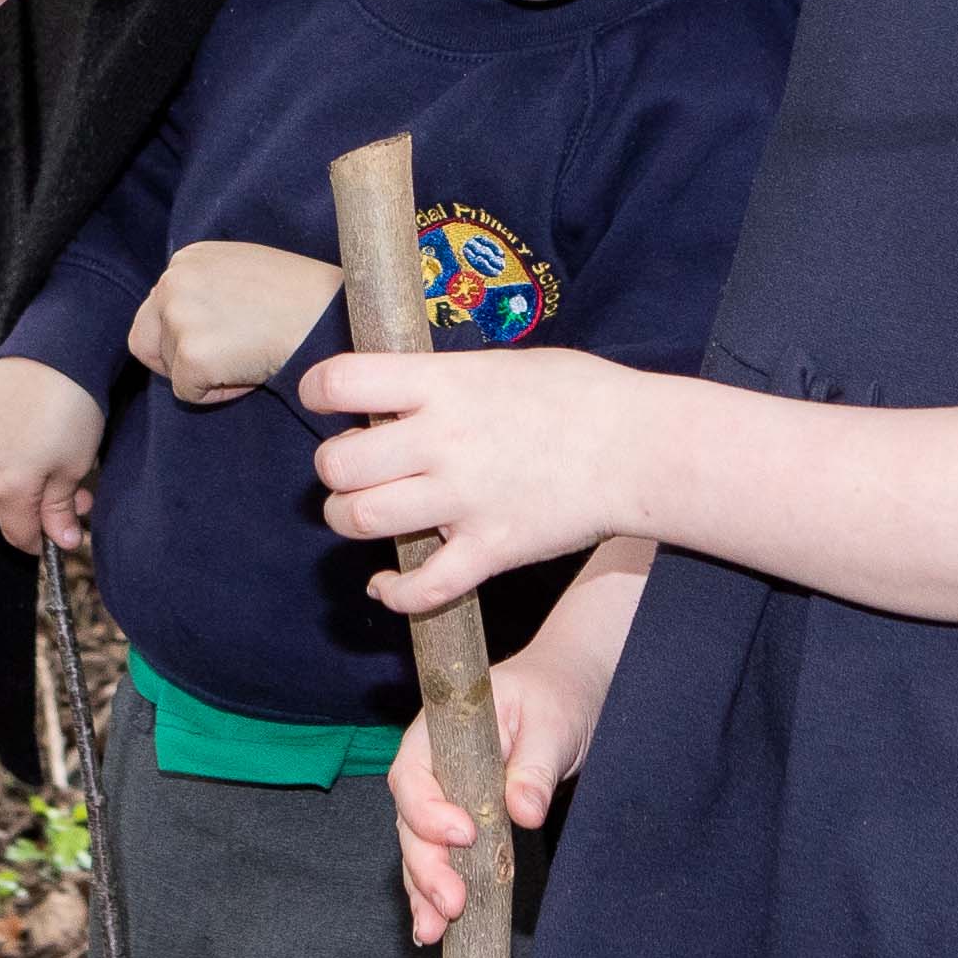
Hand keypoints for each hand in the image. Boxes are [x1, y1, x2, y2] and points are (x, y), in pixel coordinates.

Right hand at [0, 355, 103, 554]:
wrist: (55, 350)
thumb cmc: (71, 409)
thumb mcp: (75, 467)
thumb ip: (61, 510)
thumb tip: (63, 541)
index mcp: (6, 487)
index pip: (20, 535)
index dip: (45, 541)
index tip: (69, 533)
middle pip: (4, 509)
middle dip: (37, 510)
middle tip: (76, 495)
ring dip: (20, 483)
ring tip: (56, 465)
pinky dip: (6, 455)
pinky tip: (34, 439)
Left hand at [130, 242, 344, 407]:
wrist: (330, 317)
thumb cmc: (301, 299)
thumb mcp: (243, 271)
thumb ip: (206, 286)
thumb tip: (181, 318)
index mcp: (186, 258)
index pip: (158, 311)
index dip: (191, 334)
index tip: (229, 334)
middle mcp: (173, 280)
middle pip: (145, 340)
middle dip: (178, 358)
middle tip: (225, 359)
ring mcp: (180, 317)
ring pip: (169, 369)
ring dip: (204, 375)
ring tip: (248, 358)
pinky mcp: (192, 356)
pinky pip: (188, 394)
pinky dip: (218, 394)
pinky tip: (250, 372)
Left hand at [309, 347, 671, 616]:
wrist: (640, 446)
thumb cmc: (580, 394)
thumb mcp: (501, 364)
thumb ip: (446, 382)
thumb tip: (405, 391)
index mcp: (445, 385)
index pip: (343, 380)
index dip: (317, 389)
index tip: (323, 399)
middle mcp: (442, 440)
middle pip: (338, 463)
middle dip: (333, 470)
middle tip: (353, 469)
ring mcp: (463, 499)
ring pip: (361, 520)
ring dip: (349, 520)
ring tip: (365, 514)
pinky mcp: (489, 549)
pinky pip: (421, 587)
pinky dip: (393, 592)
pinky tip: (386, 584)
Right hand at [393, 651, 600, 943]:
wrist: (569, 690)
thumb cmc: (555, 695)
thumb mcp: (552, 724)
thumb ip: (535, 767)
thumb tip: (524, 811)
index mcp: (440, 729)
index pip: (413, 773)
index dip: (429, 810)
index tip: (465, 834)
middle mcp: (431, 765)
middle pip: (410, 820)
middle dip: (426, 865)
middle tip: (451, 903)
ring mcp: (443, 796)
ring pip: (419, 846)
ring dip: (423, 889)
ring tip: (434, 931)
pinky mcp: (462, 822)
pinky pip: (440, 858)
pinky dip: (435, 892)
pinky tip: (435, 928)